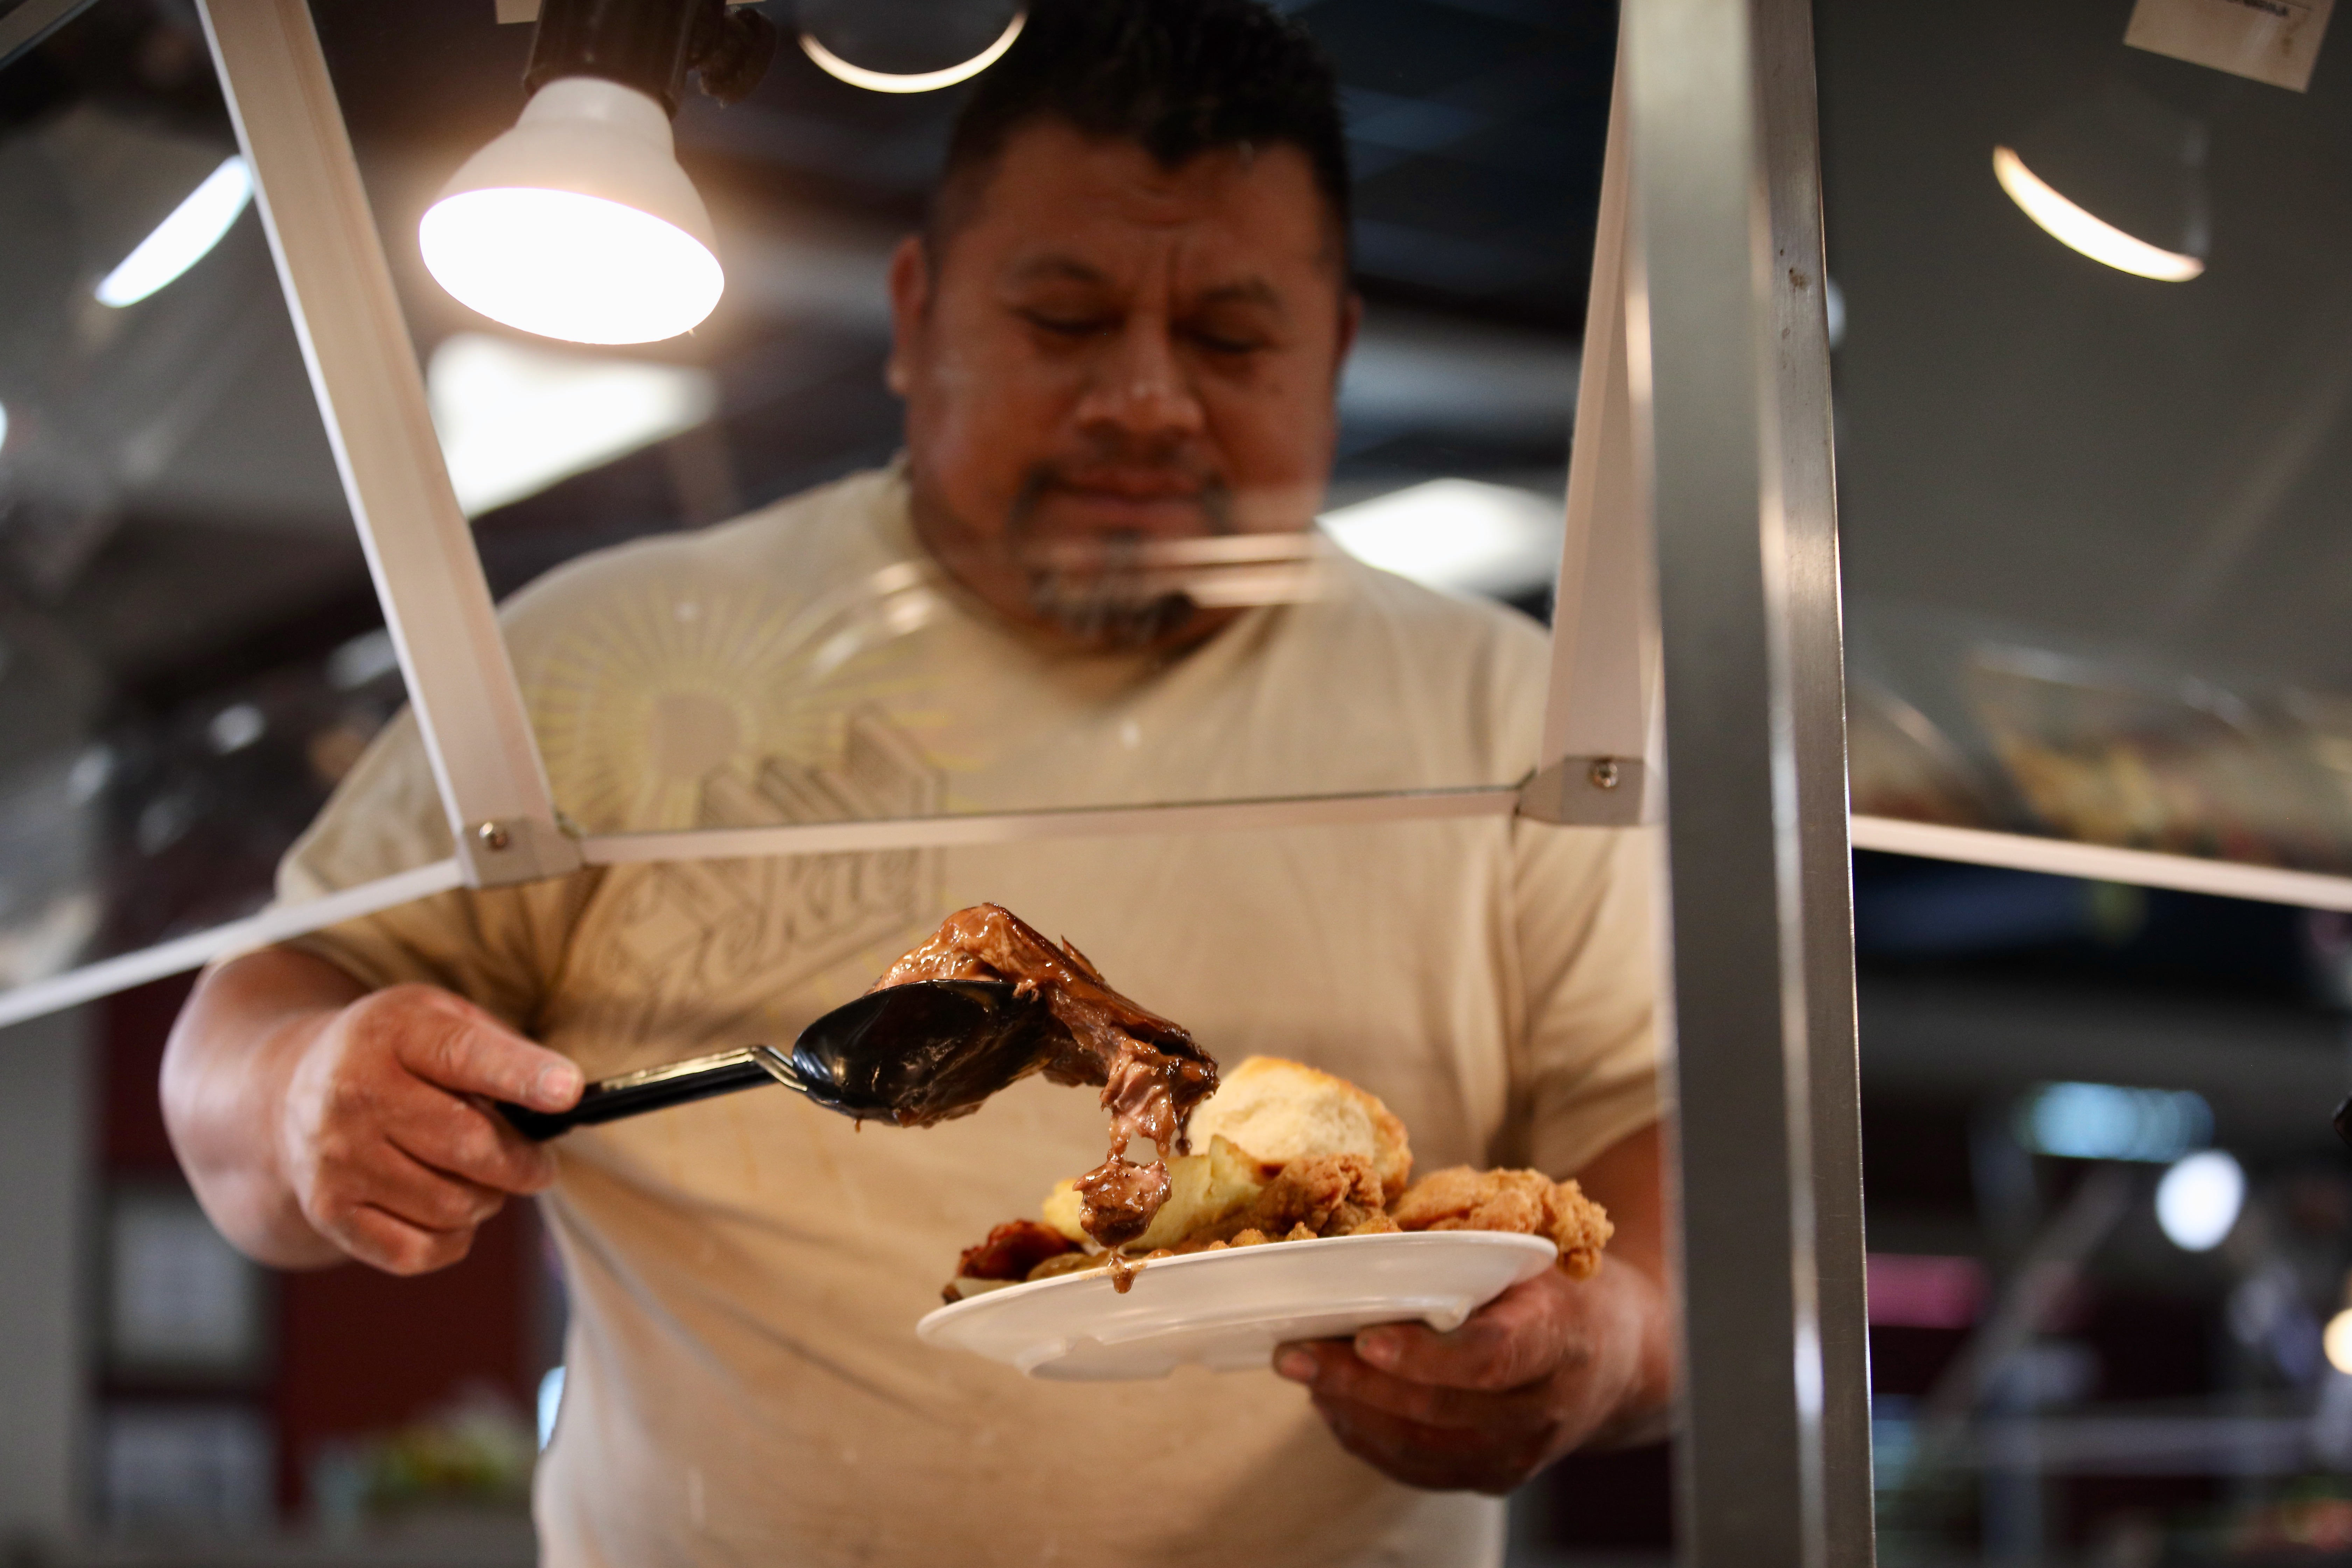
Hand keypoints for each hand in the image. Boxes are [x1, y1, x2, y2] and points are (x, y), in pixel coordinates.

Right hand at [273, 983, 580, 1274]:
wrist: (290, 1092)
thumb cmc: (395, 1054)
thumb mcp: (443, 1019)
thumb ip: (505, 1049)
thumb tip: (564, 1098)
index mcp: (394, 1033)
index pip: (468, 1056)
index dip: (523, 1076)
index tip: (568, 1092)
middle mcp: (355, 1095)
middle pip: (471, 1146)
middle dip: (526, 1163)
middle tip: (538, 1165)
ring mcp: (337, 1158)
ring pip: (452, 1204)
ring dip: (490, 1199)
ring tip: (483, 1179)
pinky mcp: (329, 1210)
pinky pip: (418, 1251)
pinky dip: (454, 1239)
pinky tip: (451, 1211)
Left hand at [1274, 1257, 1666, 1493]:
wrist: (1615, 1358)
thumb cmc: (1554, 1287)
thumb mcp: (1528, 1254)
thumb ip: (1464, 1249)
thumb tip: (1363, 1227)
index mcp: (1558, 1335)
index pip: (1490, 1357)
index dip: (1424, 1356)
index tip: (1366, 1338)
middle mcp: (1542, 1406)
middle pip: (1439, 1409)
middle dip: (1356, 1383)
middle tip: (1293, 1354)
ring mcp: (1519, 1453)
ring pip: (1420, 1447)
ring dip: (1350, 1411)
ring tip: (1301, 1372)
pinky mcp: (1494, 1478)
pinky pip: (1419, 1469)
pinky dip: (1367, 1438)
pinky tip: (1334, 1404)